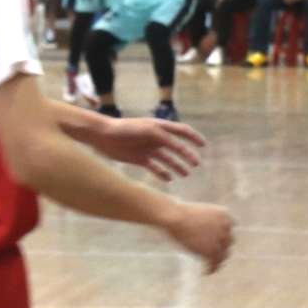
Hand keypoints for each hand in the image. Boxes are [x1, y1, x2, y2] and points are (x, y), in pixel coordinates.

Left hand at [86, 114, 207, 180]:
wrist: (104, 136)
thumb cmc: (127, 128)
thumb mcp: (149, 130)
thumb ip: (165, 137)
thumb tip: (180, 146)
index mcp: (160, 127)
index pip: (182, 131)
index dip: (193, 137)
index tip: (203, 145)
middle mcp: (157, 139)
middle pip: (177, 147)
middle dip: (187, 155)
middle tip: (196, 164)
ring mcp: (149, 149)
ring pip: (168, 159)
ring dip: (177, 166)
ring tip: (185, 174)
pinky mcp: (141, 159)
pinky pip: (155, 168)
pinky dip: (162, 173)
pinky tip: (169, 179)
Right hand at [161, 201, 234, 272]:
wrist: (177, 217)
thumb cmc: (181, 212)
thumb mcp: (200, 212)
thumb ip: (207, 222)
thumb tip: (203, 232)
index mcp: (224, 215)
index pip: (230, 228)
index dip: (224, 236)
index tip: (219, 242)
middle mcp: (226, 226)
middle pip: (229, 241)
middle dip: (222, 247)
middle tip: (215, 254)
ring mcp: (220, 239)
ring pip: (224, 254)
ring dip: (218, 260)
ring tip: (212, 265)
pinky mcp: (212, 251)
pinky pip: (215, 262)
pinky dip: (211, 268)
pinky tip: (205, 272)